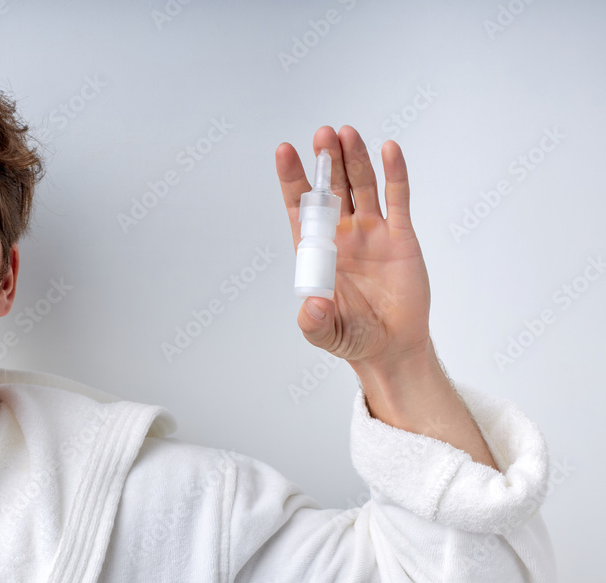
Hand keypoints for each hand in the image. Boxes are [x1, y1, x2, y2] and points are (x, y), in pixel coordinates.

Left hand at [277, 126, 496, 469]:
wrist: (392, 347)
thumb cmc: (353, 337)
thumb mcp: (325, 333)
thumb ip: (314, 322)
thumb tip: (313, 307)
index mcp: (316, 250)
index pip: (300, 207)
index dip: (292, 179)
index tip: (284, 150)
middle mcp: (341, 234)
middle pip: (331, 188)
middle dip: (326, 161)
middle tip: (322, 134)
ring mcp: (371, 231)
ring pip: (361, 186)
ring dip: (354, 159)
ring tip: (346, 133)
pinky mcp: (400, 236)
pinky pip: (397, 199)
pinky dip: (394, 173)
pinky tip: (389, 149)